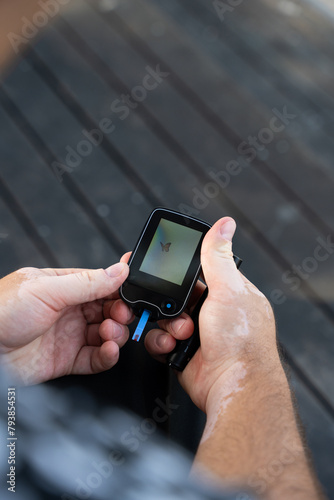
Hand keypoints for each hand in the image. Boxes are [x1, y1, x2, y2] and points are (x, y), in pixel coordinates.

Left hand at [0, 263, 132, 384]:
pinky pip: (96, 358)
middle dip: (120, 312)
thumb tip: (120, 270)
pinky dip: (108, 356)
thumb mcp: (48, 290)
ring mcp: (69, 336)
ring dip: (115, 334)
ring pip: (106, 334)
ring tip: (109, 333)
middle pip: (108, 310)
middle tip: (120, 315)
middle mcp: (69, 310)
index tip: (132, 293)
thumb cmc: (2, 312)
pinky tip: (109, 351)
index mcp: (64, 286)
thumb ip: (88, 282)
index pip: (102, 285)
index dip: (119, 289)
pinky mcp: (66, 360)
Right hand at [145, 217, 278, 412]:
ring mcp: (197, 332)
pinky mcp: (182, 351)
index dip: (180, 270)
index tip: (164, 268)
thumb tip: (225, 224)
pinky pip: (159, 338)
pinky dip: (161, 342)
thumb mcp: (228, 289)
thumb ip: (218, 257)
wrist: (231, 386)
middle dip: (170, 302)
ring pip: (164, 316)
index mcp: (228, 292)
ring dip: (166, 324)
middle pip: (175, 294)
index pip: (199, 272)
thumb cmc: (240, 340)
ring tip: (182, 333)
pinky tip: (173, 346)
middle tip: (175, 308)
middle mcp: (213, 311)